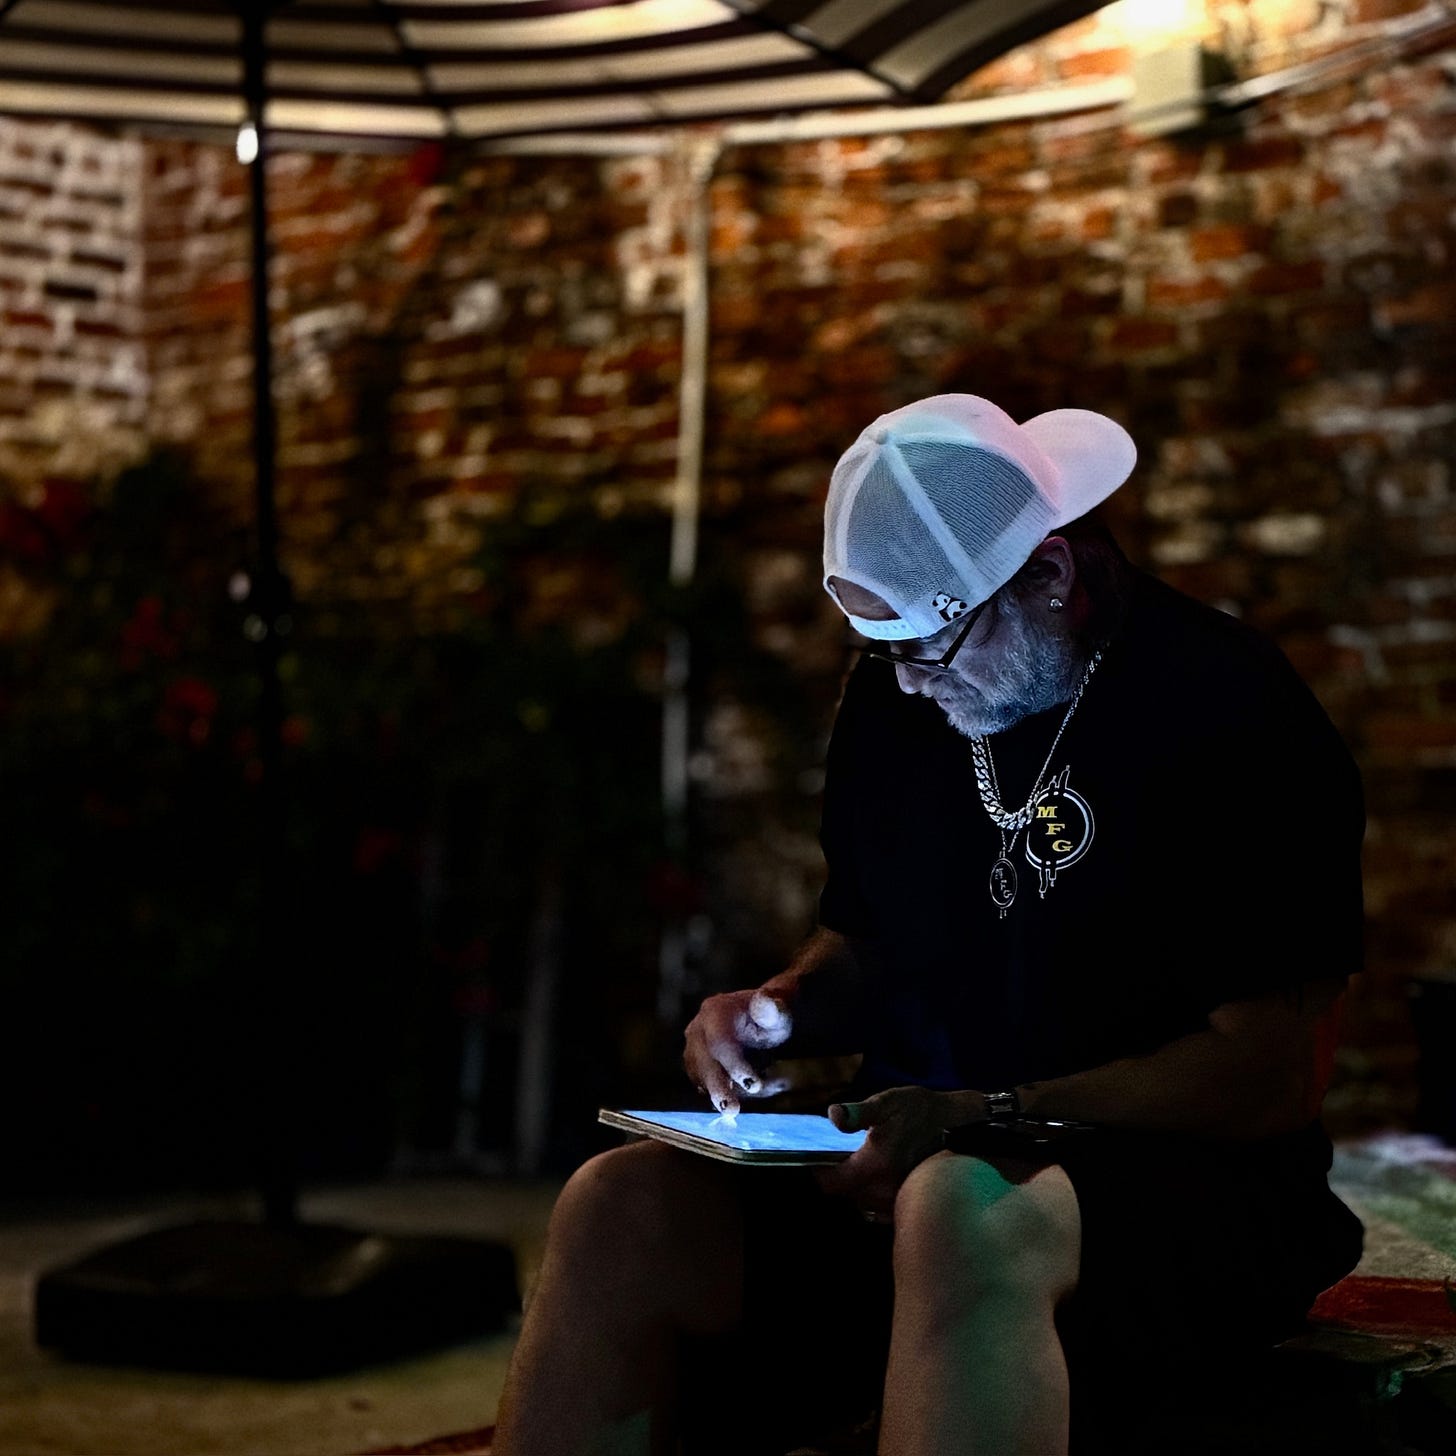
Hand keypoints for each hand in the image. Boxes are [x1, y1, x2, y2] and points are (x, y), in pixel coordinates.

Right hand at [683, 989, 794, 1114]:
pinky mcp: (695, 1057)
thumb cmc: (772, 1014)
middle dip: (717, 1086)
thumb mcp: (778, 1010)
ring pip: (697, 1071)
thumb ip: (774, 1007)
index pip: (719, 1041)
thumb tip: (767, 1001)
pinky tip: (726, 1099)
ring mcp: (694, 1042)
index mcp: (715, 1010)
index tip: (755, 1085)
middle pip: (702, 1059)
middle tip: (732, 1110)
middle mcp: (699, 1025)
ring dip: (713, 1092)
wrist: (762, 1016)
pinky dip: (711, 1089)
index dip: (734, 1065)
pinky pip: (698, 1076)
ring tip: (731, 1110)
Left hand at [814, 1086, 951, 1222]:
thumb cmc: (914, 1110)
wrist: (950, 1122)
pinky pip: (874, 1207)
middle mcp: (885, 1189)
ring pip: (859, 1201)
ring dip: (853, 1186)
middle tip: (836, 1157)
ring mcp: (896, 1200)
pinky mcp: (904, 1203)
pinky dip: (868, 1194)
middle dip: (836, 1178)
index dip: (819, 1174)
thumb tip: (835, 1115)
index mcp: (875, 1165)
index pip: (831, 1183)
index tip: (814, 1161)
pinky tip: (873, 1175)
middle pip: (843, 1194)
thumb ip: (859, 1112)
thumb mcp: (886, 1102)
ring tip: (857, 1164)